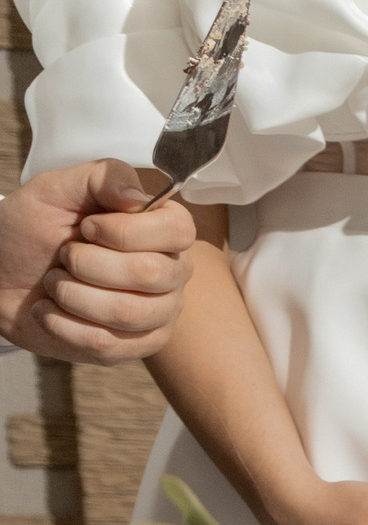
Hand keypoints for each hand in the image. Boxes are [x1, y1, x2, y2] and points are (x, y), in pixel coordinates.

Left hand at [0, 161, 194, 362]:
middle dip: (88, 263)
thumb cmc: (30, 231)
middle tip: (64, 256)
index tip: (87, 227)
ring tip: (54, 283)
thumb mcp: (55, 189)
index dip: (126, 231)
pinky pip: (107, 344)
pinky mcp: (135, 347)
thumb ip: (101, 177)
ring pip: (129, 312)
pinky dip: (63, 324)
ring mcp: (158, 313)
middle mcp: (171, 272)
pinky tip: (51, 310)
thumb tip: (139, 198)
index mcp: (161, 229)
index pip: (179, 230)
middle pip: (152, 273)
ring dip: (73, 295)